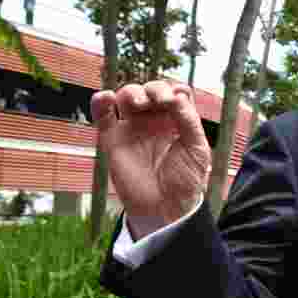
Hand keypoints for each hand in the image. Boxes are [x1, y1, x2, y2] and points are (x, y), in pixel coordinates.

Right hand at [92, 81, 210, 238]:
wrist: (164, 207)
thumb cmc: (185, 180)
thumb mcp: (197, 149)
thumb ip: (188, 120)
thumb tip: (176, 96)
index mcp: (178, 122)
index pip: (175, 93)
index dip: (173, 90)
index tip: (173, 102)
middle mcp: (156, 121)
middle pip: (151, 91)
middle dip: (153, 89)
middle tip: (156, 101)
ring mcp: (134, 129)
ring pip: (128, 97)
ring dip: (131, 92)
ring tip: (137, 102)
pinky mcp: (114, 139)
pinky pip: (103, 116)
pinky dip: (101, 102)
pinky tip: (105, 98)